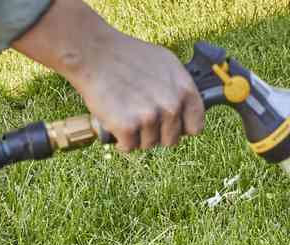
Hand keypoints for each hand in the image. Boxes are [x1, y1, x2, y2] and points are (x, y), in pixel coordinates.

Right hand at [13, 0, 204, 152]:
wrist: (93, 52)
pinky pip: (129, 147)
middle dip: (156, 132)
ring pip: (149, 145)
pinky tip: (114, 122)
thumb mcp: (165, 63)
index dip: (181, 127)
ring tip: (124, 111)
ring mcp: (150, 117)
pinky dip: (120, 139)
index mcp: (185, 90)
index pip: (196, 126)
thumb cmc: (127, 56)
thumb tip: (186, 108)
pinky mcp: (128, 127)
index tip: (169, 124)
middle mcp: (171, 105)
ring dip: (137, 135)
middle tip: (139, 115)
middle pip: (171, 140)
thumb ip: (179, 88)